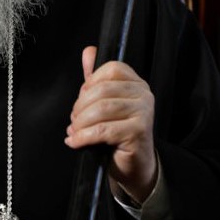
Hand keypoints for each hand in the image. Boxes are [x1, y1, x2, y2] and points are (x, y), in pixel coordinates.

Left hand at [64, 46, 157, 203]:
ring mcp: (144, 113)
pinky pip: (103, 130)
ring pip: (101, 109)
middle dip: (80, 107)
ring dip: (80, 122)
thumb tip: (89, 52)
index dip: (90, 83)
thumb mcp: (105, 104)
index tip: (81, 99)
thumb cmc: (118, 135)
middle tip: (74, 120)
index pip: (111, 68)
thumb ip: (96, 79)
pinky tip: (75, 142)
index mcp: (136, 83)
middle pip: (102, 90)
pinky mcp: (138, 132)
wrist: (134, 167)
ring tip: (75, 131)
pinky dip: (84, 137)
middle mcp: (144, 95)